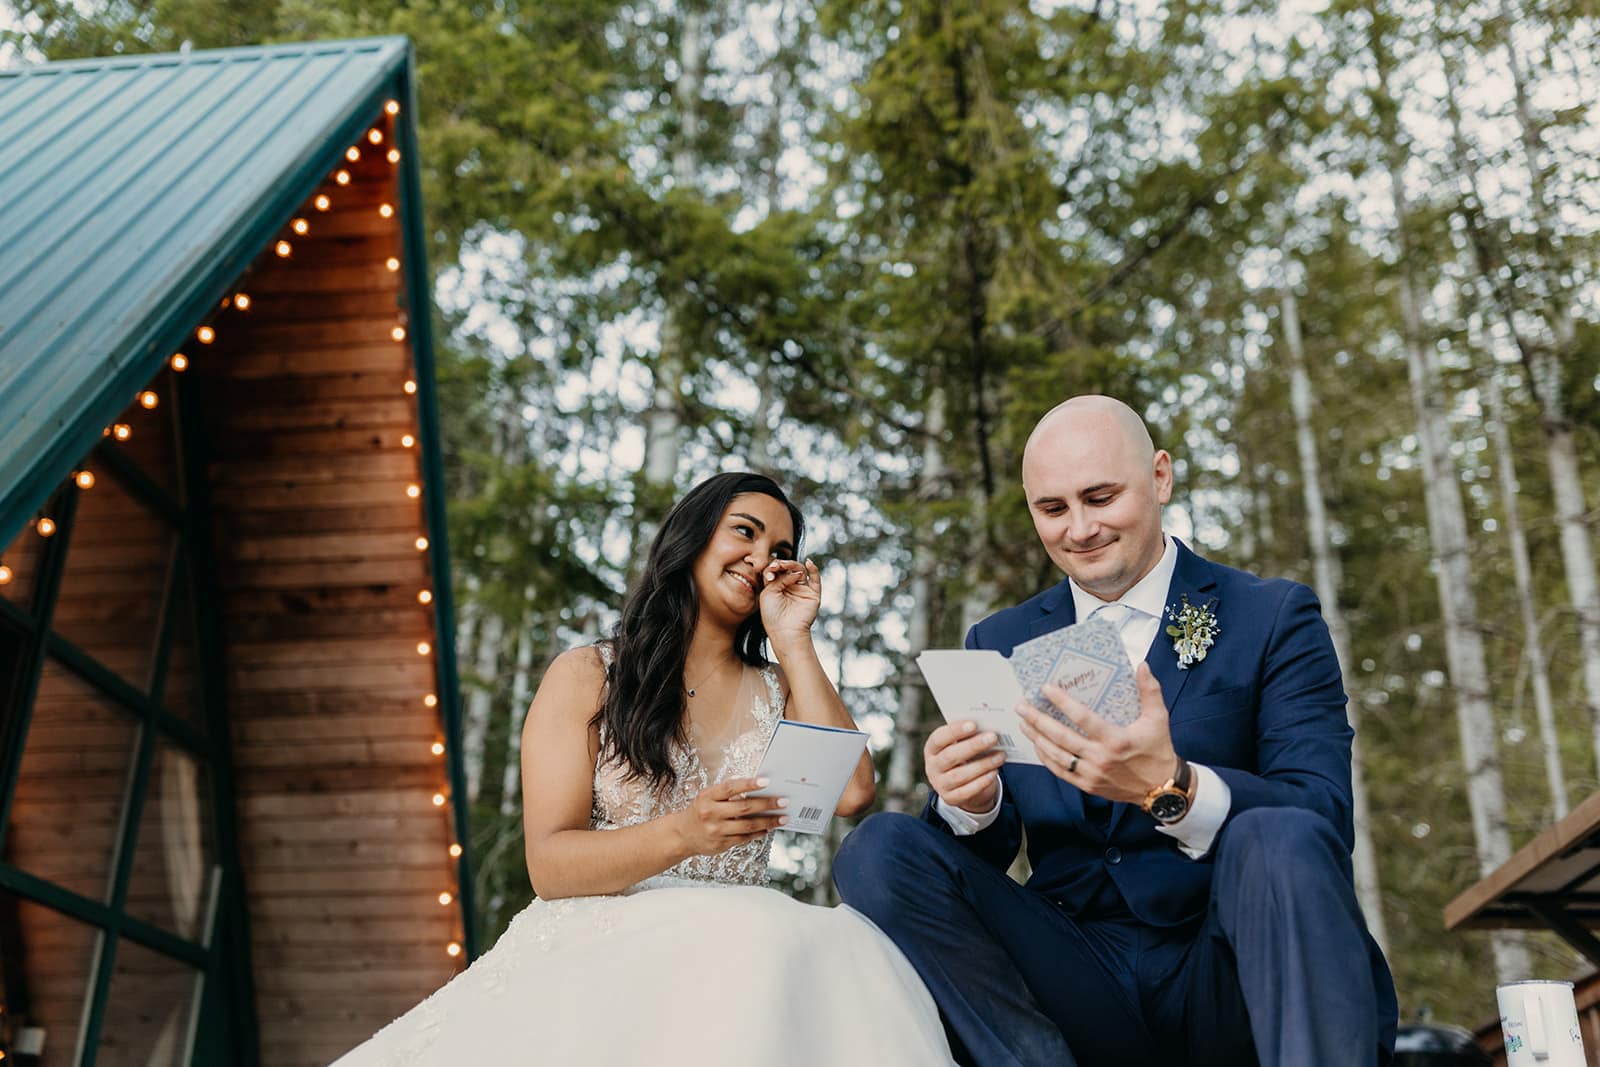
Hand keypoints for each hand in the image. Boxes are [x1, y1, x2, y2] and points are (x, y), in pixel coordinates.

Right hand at [674, 777, 788, 855]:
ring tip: (782, 818)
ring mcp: (716, 830)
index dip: (749, 784)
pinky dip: (759, 833)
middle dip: (767, 804)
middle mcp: (710, 813)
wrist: (683, 835)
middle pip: (744, 807)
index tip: (767, 781)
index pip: (731, 787)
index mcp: (707, 796)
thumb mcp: (708, 796)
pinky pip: (744, 838)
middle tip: (784, 801)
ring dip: (768, 821)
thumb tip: (758, 786)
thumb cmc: (701, 811)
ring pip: (747, 825)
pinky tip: (768, 828)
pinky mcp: (721, 844)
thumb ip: (728, 792)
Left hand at [759, 558, 820, 639]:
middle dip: (782, 564)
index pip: (777, 571)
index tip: (770, 572)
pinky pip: (815, 579)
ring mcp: (802, 589)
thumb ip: (778, 579)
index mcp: (776, 587)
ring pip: (800, 570)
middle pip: (788, 568)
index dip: (773, 567)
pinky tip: (809, 563)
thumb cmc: (772, 615)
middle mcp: (790, 587)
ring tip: (786, 565)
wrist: (785, 631)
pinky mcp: (813, 594)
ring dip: (793, 565)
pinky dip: (814, 569)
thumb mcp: (768, 593)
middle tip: (777, 565)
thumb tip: (792, 572)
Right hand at [925, 721, 1006, 813]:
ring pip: (960, 775)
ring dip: (983, 764)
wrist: (961, 785)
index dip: (955, 731)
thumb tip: (987, 727)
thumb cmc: (963, 757)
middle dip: (973, 746)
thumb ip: (968, 737)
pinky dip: (982, 781)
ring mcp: (940, 784)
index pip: (939, 738)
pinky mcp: (951, 798)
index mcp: (932, 749)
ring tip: (1000, 755)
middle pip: (950, 756)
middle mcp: (932, 767)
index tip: (973, 724)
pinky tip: (994, 772)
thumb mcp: (960, 745)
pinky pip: (967, 791)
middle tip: (993, 737)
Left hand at [1016, 662, 1177, 804]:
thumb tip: (1142, 665)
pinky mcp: (1088, 785)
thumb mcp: (1158, 718)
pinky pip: (1060, 771)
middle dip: (1037, 719)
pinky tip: (1037, 745)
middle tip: (1022, 705)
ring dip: (1037, 738)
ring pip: (1056, 755)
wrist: (1162, 789)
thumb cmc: (1158, 750)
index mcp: (1116, 739)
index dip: (1062, 702)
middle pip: (1061, 736)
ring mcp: (1092, 774)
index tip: (1046, 689)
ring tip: (1023, 722)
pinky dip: (1046, 758)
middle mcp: (1101, 758)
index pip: (1082, 718)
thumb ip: (1150, 691)